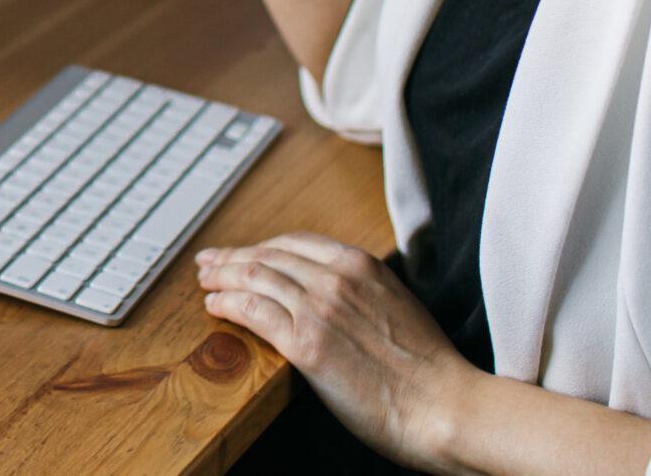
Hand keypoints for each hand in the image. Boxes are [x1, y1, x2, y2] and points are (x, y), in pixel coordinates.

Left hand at [199, 234, 475, 471]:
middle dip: (233, 258)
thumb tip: (333, 296)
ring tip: (205, 282)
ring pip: (255, 278)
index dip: (262, 247)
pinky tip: (215, 307)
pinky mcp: (307, 345)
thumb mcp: (396, 306)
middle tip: (209, 262)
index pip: (294, 243)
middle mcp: (336, 278)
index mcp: (361, 265)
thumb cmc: (427, 369)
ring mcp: (319, 308)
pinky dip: (228, 304)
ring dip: (222, 277)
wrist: (445, 406)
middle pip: (268, 256)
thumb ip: (361, 292)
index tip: (243, 253)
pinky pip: (253, 311)